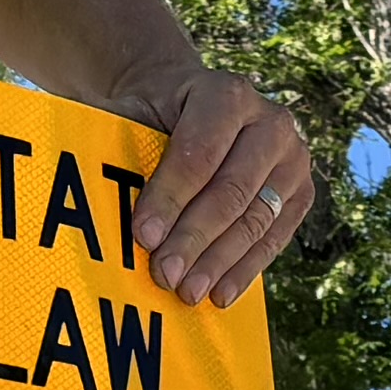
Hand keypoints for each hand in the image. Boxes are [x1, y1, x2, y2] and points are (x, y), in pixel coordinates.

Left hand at [126, 63, 314, 304]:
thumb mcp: (137, 111)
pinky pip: (275, 237)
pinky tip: (220, 294)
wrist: (196, 108)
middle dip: (194, 238)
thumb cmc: (157, 116)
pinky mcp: (302, 192)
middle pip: (231, 191)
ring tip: (187, 292)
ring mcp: (294, 158)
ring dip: (219, 262)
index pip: (199, 154)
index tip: (143, 236)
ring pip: (256, 219)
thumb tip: (88, 171)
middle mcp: (271, 122)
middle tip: (164, 275)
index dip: (171, 198)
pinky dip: (246, 270)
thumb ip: (121, 139)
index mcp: (227, 95)